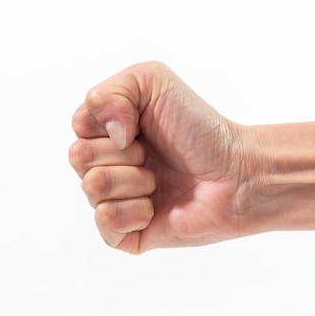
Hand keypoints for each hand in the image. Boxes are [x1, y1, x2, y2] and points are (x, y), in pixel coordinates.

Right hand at [69, 62, 256, 253]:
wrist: (236, 173)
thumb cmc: (198, 128)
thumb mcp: (153, 81)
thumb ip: (111, 91)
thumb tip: (108, 135)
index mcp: (108, 133)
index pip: (78, 124)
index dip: (111, 122)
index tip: (141, 126)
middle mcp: (107, 166)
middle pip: (78, 156)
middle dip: (123, 151)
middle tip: (153, 155)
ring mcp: (115, 201)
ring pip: (92, 187)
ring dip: (133, 180)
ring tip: (159, 180)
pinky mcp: (125, 234)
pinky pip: (105, 221)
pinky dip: (135, 211)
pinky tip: (156, 208)